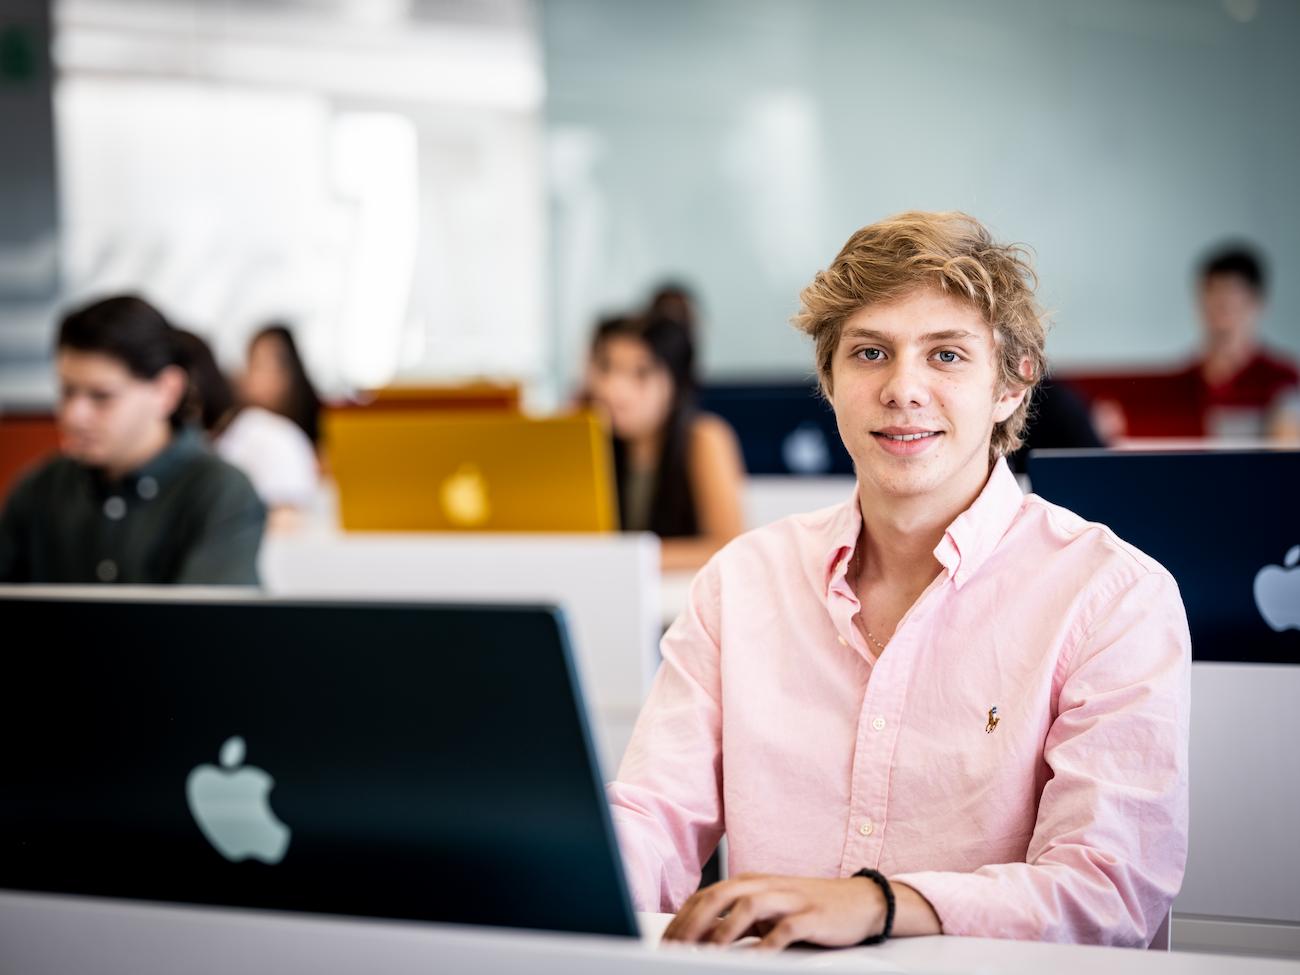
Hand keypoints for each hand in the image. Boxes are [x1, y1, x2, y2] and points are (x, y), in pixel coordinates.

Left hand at [661, 873, 885, 949]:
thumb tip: (698, 940)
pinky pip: (784, 930)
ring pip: (746, 908)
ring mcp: (788, 899)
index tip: (665, 944)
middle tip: (675, 951)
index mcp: (749, 883)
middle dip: (692, 926)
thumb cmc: (807, 908)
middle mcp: (764, 886)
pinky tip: (753, 960)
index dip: (681, 921)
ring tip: (705, 955)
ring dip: (722, 933)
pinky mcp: (811, 916)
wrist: (860, 901)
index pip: (704, 897)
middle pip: (718, 898)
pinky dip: (765, 945)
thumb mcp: (766, 911)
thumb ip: (735, 921)